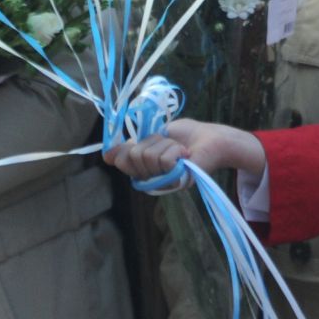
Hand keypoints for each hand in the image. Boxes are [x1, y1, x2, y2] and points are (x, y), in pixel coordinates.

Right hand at [103, 119, 266, 184]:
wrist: (213, 139)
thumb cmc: (186, 136)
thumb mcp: (154, 136)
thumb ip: (132, 146)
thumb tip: (106, 155)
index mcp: (144, 168)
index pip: (122, 159)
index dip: (129, 147)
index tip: (145, 140)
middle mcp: (151, 179)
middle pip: (133, 155)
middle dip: (152, 141)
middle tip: (169, 144)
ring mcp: (164, 183)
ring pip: (148, 156)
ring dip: (165, 144)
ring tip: (179, 149)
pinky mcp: (177, 182)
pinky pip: (164, 161)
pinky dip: (174, 150)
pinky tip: (185, 155)